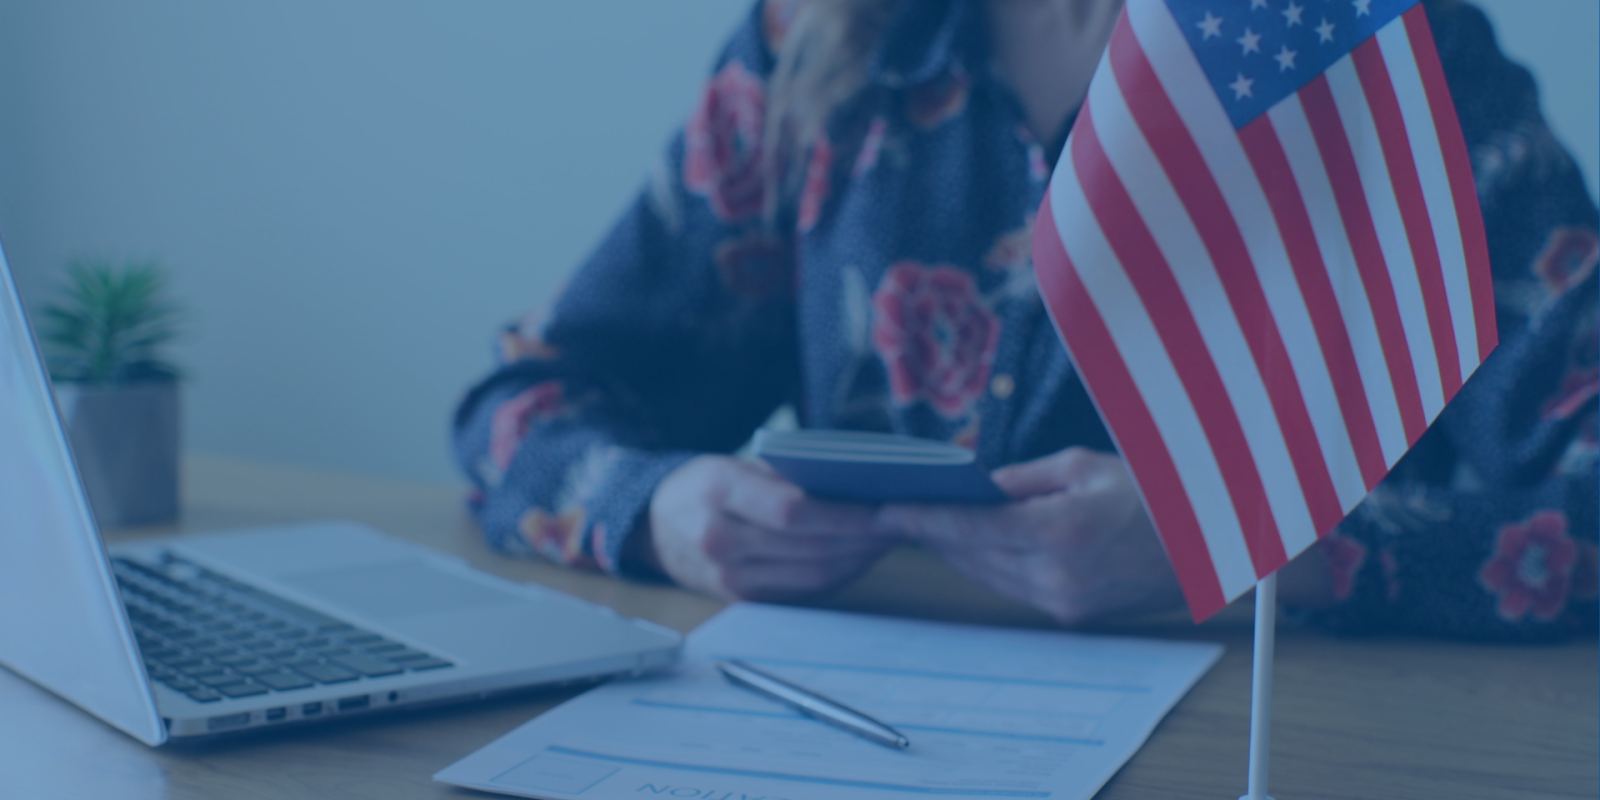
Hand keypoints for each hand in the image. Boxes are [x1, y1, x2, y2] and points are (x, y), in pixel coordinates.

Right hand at [645, 455, 898, 600]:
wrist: (657, 528)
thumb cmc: (705, 486)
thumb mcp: (734, 463)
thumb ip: (786, 474)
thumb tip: (854, 484)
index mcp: (717, 494)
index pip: (792, 511)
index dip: (844, 514)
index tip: (883, 507)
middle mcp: (719, 541)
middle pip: (809, 548)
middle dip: (863, 538)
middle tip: (901, 523)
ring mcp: (729, 579)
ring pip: (812, 576)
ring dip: (858, 559)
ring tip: (888, 539)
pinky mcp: (743, 602)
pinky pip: (803, 591)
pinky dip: (839, 574)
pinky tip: (860, 556)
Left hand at [877, 447, 1184, 624]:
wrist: (1208, 547)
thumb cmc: (1153, 493)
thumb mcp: (1085, 466)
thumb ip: (1023, 479)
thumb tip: (978, 489)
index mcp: (1060, 531)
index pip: (971, 528)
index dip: (923, 519)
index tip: (887, 510)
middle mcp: (1058, 575)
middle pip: (972, 556)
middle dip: (932, 534)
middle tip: (897, 512)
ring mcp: (1065, 602)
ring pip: (988, 577)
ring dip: (956, 553)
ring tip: (927, 527)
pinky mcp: (1073, 615)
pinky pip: (1014, 589)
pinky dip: (989, 567)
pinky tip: (974, 547)